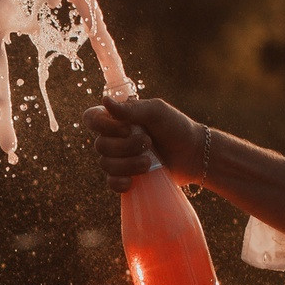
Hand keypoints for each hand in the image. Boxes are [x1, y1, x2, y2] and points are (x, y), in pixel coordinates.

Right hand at [81, 96, 204, 191]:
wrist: (193, 154)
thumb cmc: (176, 127)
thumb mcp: (156, 112)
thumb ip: (132, 108)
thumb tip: (105, 101)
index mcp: (117, 119)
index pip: (91, 119)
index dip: (102, 126)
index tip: (126, 128)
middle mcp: (114, 138)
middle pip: (100, 145)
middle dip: (125, 147)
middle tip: (149, 143)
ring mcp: (119, 159)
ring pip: (106, 164)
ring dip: (127, 164)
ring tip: (149, 163)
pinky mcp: (127, 177)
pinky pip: (111, 182)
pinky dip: (119, 183)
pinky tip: (131, 182)